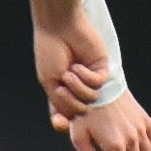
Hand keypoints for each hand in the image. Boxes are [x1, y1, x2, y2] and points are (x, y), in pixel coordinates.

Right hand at [27, 0, 110, 115]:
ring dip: (77, 85)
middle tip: (61, 86)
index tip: (59, 123)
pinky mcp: (102, 69)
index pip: (65, 113)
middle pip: (79, 110)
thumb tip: (67, 119)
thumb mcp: (47, 81)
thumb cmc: (50, 50)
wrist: (59, 27)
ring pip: (90, 99)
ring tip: (70, 70)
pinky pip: (98, 84)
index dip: (63, 121)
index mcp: (62, 90)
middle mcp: (78, 87)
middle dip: (68, 99)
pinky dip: (86, 76)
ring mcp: (90, 79)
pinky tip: (79, 65)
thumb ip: (57, 101)